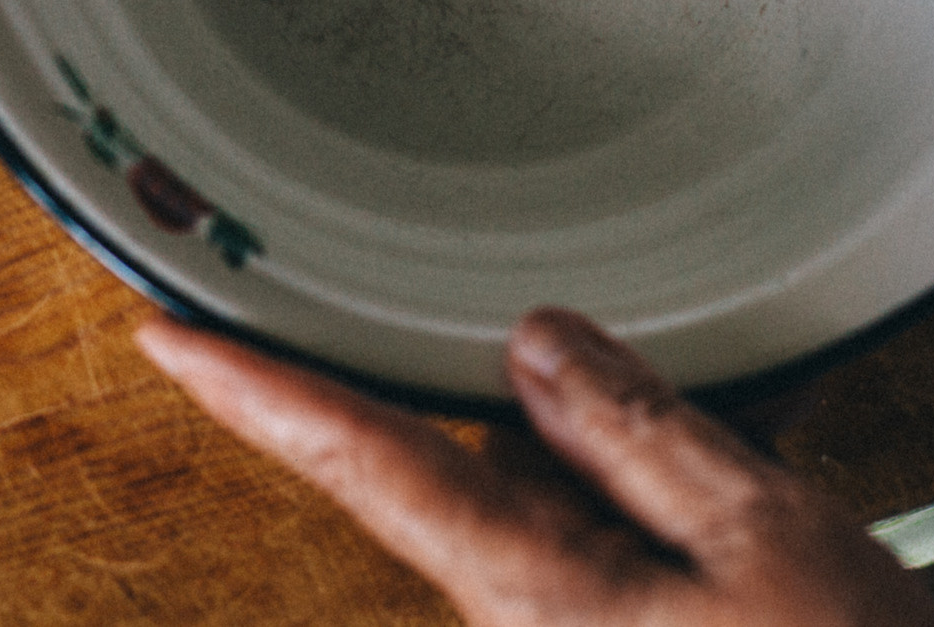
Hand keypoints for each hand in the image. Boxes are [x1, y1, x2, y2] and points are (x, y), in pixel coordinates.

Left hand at [137, 310, 933, 626]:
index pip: (365, 462)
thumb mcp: (767, 540)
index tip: (166, 335)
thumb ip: (638, 434)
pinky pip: (608, 543)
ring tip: (719, 434)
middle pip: (469, 466)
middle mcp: (528, 623)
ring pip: (552, 500)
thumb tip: (535, 341)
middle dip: (513, 402)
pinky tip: (736, 477)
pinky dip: (658, 494)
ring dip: (614, 453)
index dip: (257, 394)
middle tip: (542, 341)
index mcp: (534, 592)